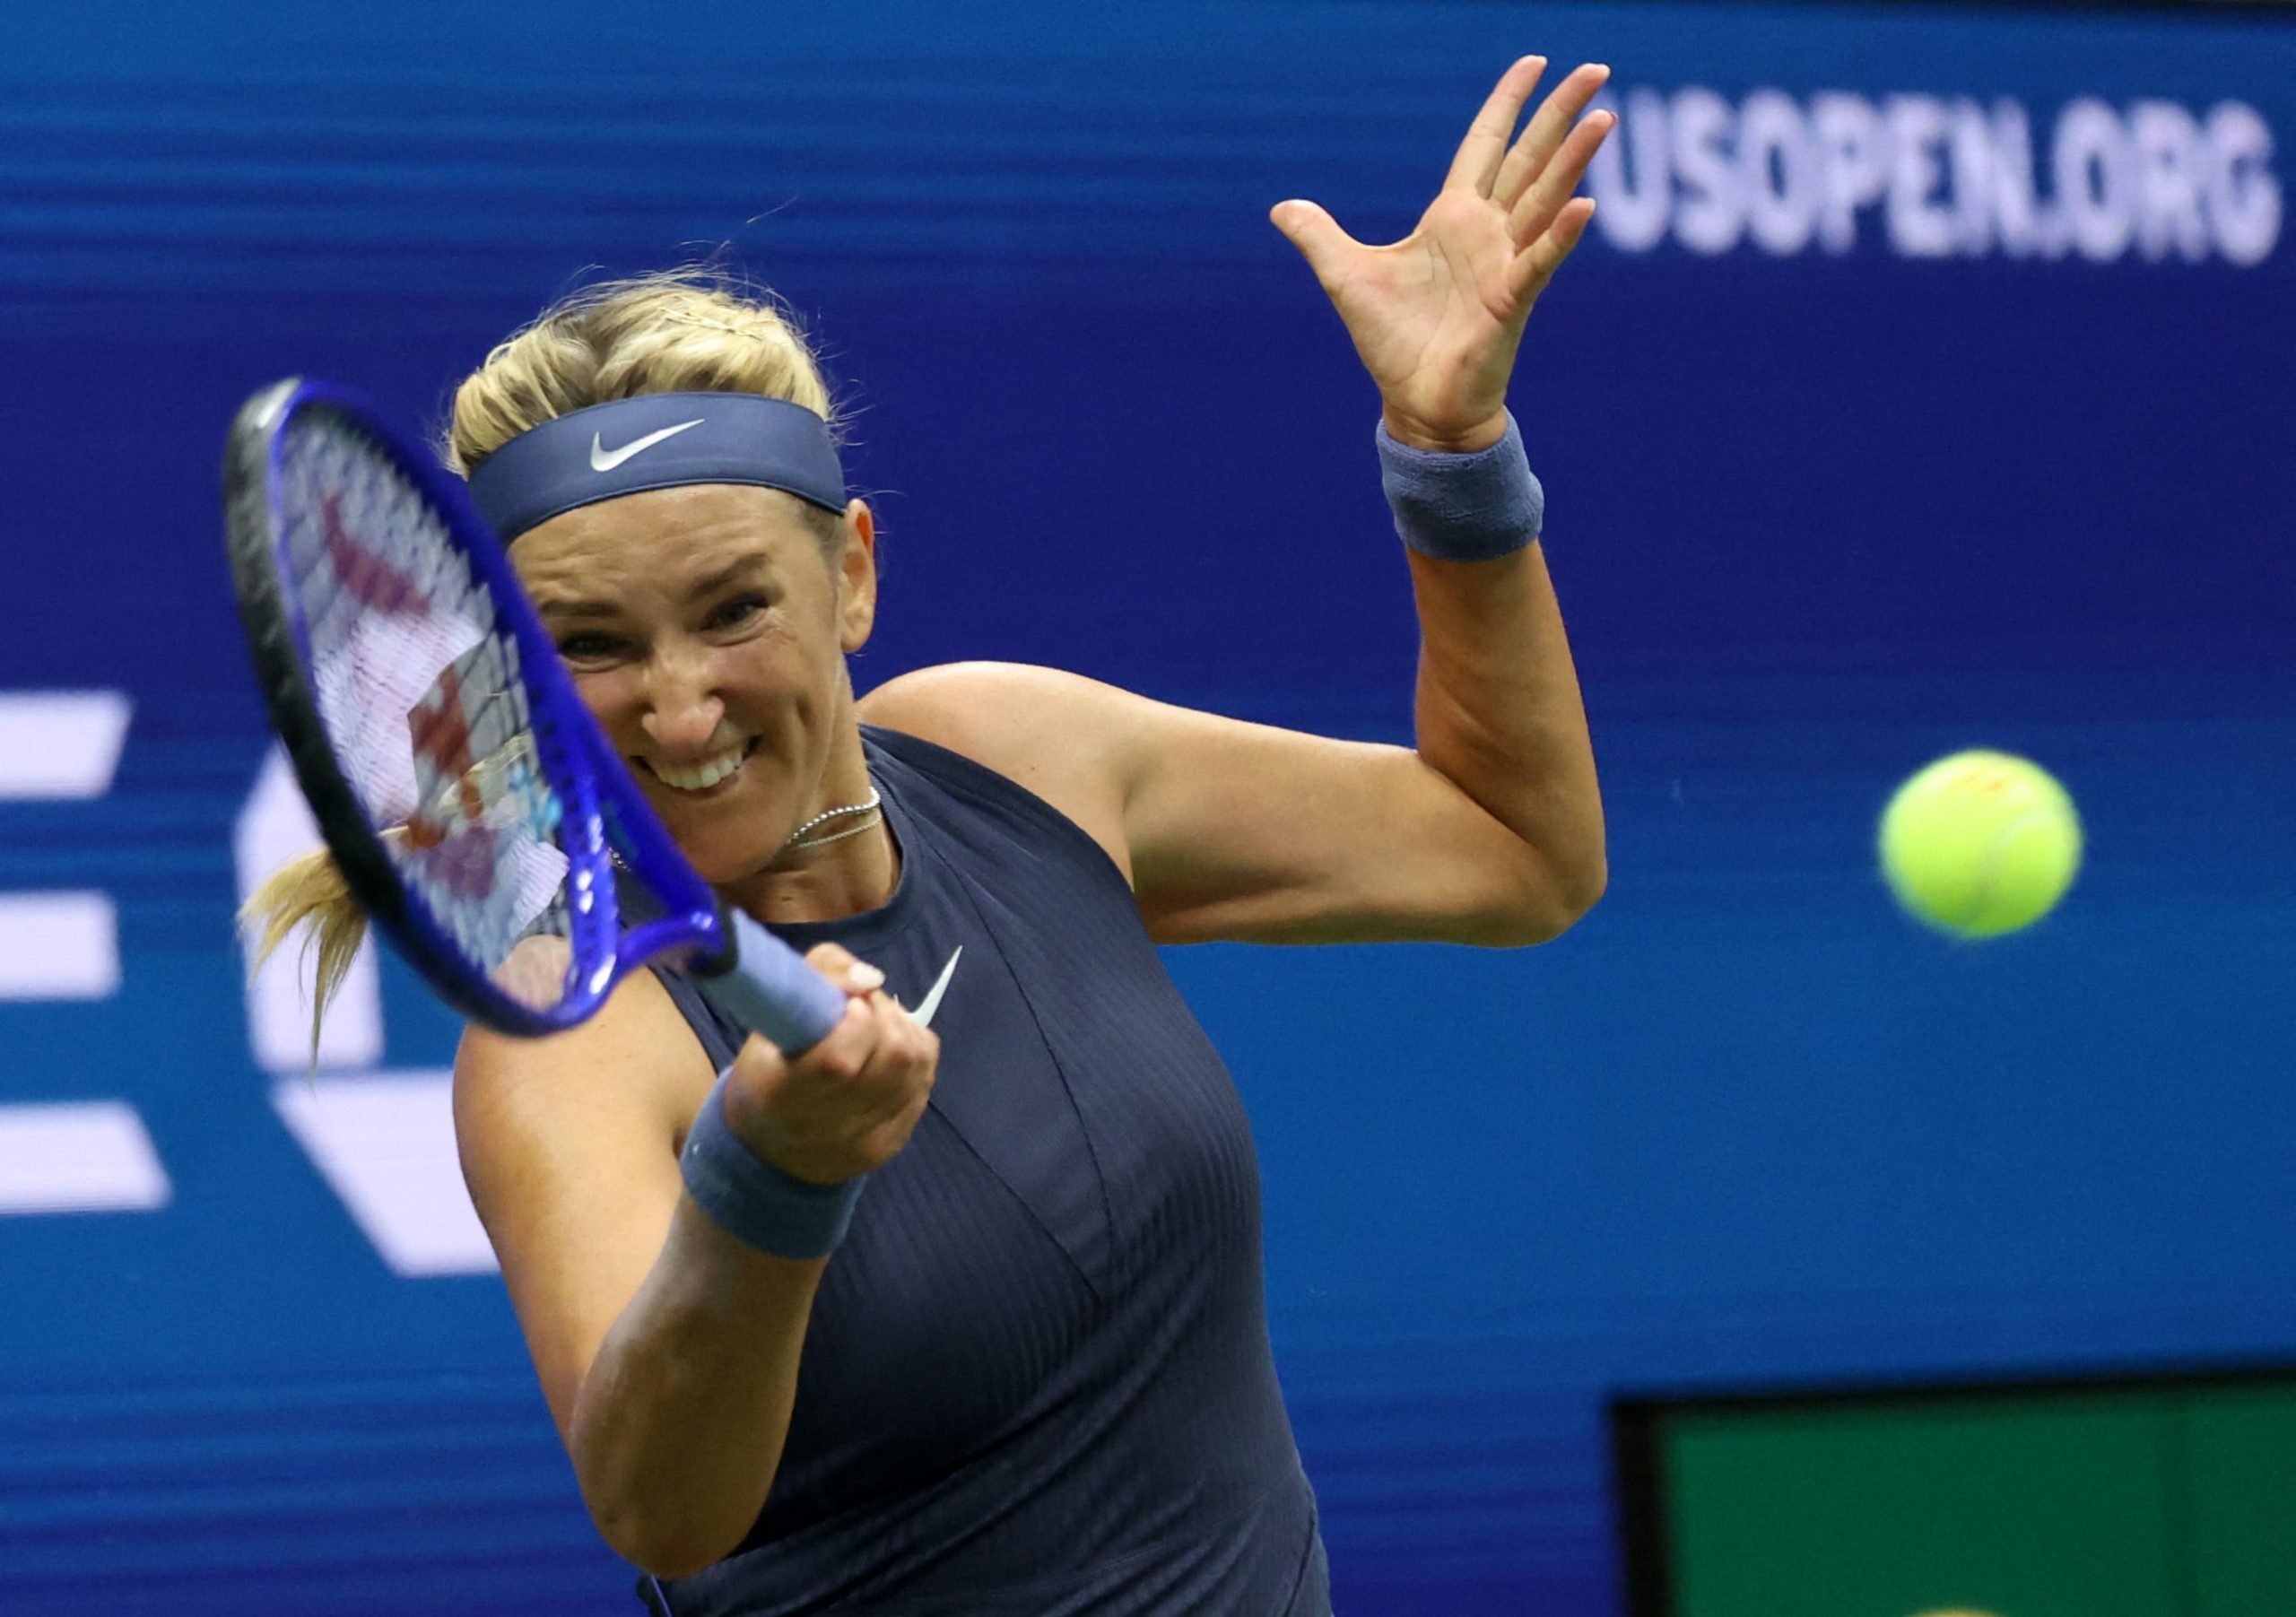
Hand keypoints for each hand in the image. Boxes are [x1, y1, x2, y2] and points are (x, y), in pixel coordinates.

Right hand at [720, 942, 937, 1184]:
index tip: (852, 1004)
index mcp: (778, 1093)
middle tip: (864, 1008)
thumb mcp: (773, 1012)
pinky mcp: (891, 1144)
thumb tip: (871, 978)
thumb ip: (820, 974)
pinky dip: (914, 1056)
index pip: (839, 1060)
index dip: (859, 1022)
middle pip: (892, 1057)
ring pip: (915, 1066)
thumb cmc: (769, 1065)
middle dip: (886, 1016)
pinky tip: (887, 1055)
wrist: (771, 1145)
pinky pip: (924, 1081)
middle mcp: (822, 1126)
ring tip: (877, 1027)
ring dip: (904, 1031)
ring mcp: (862, 1140)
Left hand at [1272, 58, 1613, 451]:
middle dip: (1559, 114)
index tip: (1534, 62)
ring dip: (1573, 160)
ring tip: (1602, 117)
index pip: (1486, 145)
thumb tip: (1280, 208)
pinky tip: (1584, 206)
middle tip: (1595, 68)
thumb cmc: (1393, 343)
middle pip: (1529, 159)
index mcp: (1452, 218)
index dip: (1507, 103)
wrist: (1418, 404)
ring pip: (1545, 199)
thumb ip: (1319, 237)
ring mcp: (1505, 264)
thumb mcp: (1346, 277)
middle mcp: (1487, 233)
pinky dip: (1560, 236)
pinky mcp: (1510, 302)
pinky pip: (1539, 262)